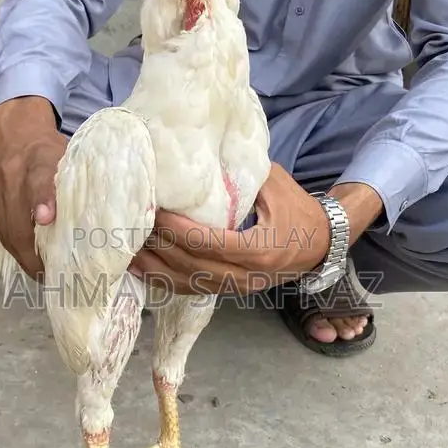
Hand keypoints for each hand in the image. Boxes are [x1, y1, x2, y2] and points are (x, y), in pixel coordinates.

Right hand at [0, 97, 66, 279]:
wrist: (13, 127)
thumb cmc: (50, 147)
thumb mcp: (71, 156)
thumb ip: (81, 182)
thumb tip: (111, 214)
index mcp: (39, 159)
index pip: (40, 181)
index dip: (43, 200)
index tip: (47, 220)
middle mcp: (11, 174)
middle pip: (18, 222)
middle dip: (34, 255)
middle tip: (52, 275)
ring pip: (6, 232)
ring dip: (23, 256)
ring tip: (41, 273)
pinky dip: (12, 244)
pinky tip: (26, 256)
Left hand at [130, 163, 330, 294]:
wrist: (321, 244)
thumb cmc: (297, 208)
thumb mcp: (274, 184)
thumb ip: (241, 175)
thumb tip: (203, 155)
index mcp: (260, 251)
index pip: (209, 244)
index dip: (178, 230)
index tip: (155, 211)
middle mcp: (246, 277)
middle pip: (192, 267)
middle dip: (159, 247)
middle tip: (132, 226)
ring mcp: (237, 289)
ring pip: (188, 284)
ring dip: (155, 268)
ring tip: (126, 249)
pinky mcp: (229, 292)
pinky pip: (191, 289)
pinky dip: (164, 279)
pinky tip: (142, 267)